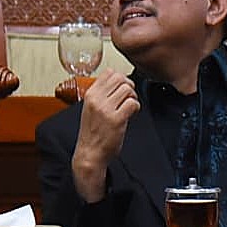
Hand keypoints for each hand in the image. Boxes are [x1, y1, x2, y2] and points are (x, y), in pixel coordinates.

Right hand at [71, 67, 140, 203]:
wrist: (90, 153)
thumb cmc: (91, 133)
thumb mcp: (90, 108)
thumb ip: (101, 95)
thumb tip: (117, 83)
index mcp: (90, 95)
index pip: (108, 73)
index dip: (120, 78)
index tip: (122, 87)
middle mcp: (97, 100)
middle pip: (120, 78)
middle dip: (128, 86)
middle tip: (129, 96)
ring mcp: (106, 109)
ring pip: (127, 89)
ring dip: (133, 97)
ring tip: (130, 106)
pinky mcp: (116, 119)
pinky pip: (132, 103)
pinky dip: (136, 107)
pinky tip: (132, 113)